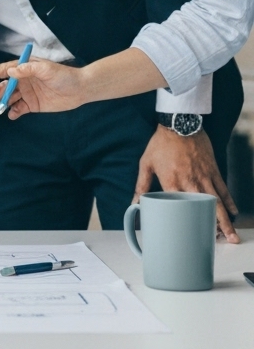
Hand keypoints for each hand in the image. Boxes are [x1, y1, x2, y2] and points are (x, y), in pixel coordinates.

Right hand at [0, 58, 87, 117]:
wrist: (80, 89)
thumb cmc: (63, 75)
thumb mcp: (45, 69)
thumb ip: (27, 70)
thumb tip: (9, 71)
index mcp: (23, 69)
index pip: (3, 71)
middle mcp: (23, 81)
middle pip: (3, 87)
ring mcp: (27, 93)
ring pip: (9, 98)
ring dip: (2, 103)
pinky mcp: (33, 105)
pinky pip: (20, 109)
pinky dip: (14, 112)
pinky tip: (11, 115)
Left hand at [136, 126, 239, 243]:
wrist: (178, 124)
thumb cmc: (160, 144)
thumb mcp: (146, 163)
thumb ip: (141, 185)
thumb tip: (133, 203)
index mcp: (171, 181)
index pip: (178, 207)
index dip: (184, 222)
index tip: (189, 235)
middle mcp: (190, 182)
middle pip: (203, 208)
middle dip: (213, 227)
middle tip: (221, 242)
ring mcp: (204, 177)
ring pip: (217, 202)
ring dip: (225, 220)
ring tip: (232, 236)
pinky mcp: (213, 170)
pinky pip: (223, 189)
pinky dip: (229, 201)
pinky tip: (233, 212)